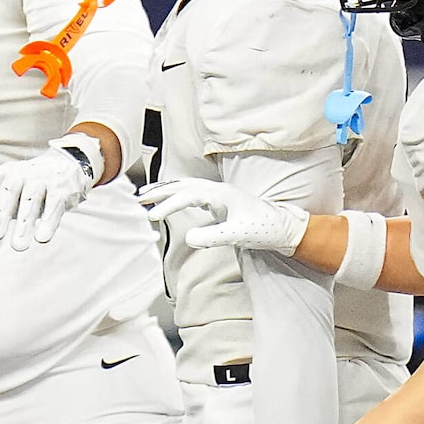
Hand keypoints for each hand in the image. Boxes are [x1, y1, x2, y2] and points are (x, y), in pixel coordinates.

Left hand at [0, 137, 98, 250]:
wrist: (65, 167)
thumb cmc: (29, 185)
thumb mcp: (8, 187)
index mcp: (5, 173)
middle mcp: (22, 173)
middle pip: (8, 191)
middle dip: (0, 214)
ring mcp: (42, 179)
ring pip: (31, 200)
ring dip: (24, 223)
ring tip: (18, 246)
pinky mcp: (61, 189)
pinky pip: (54, 205)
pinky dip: (48, 221)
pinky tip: (42, 238)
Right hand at [139, 176, 311, 256]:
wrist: (285, 228)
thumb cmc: (264, 230)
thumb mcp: (238, 236)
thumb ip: (213, 236)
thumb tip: (189, 237)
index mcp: (221, 194)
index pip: (187, 196)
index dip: (167, 205)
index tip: (151, 216)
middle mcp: (218, 190)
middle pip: (182, 185)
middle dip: (159, 192)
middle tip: (138, 200)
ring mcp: (219, 194)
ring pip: (186, 187)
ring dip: (166, 190)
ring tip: (146, 197)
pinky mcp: (221, 202)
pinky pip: (193, 193)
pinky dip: (177, 194)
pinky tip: (172, 201)